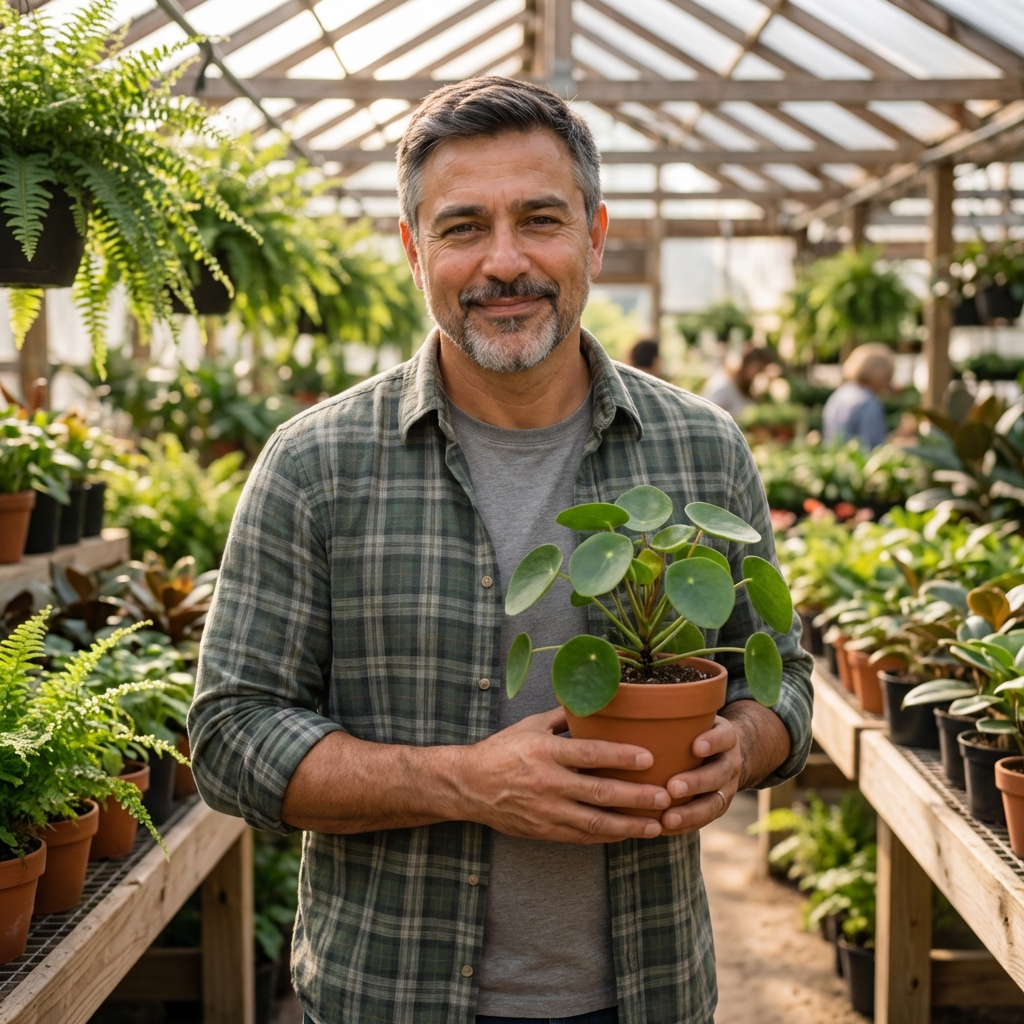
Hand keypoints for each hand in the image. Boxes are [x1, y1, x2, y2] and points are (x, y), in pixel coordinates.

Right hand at [459, 707, 671, 843]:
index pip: (590, 754)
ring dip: (629, 825)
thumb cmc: (502, 750)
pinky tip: (628, 834)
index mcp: (546, 752)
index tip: (648, 757)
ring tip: (656, 824)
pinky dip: (608, 837)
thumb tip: (593, 699)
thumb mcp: (530, 726)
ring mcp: (547, 811)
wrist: (469, 786)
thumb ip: (563, 717)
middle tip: (665, 795)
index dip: (621, 756)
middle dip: (636, 796)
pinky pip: (583, 837)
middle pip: (600, 792)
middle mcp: (548, 783)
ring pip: (596, 823)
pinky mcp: (545, 831)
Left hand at [658, 716, 740, 835]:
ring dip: (691, 812)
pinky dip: (686, 825)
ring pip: (714, 802)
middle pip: (719, 773)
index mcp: (725, 737)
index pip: (723, 737)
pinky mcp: (718, 805)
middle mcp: (730, 762)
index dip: (712, 742)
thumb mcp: (697, 718)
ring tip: (667, 818)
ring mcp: (727, 787)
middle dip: (696, 782)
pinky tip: (664, 828)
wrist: (726, 752)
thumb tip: (629, 705)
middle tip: (673, 787)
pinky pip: (705, 819)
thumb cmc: (697, 731)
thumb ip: (676, 715)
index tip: (696, 747)